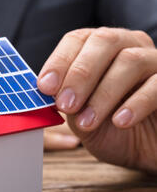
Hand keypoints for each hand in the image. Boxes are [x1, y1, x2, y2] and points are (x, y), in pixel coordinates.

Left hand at [38, 27, 156, 172]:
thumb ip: (65, 100)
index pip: (77, 39)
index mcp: (100, 49)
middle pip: (104, 41)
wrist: (144, 151)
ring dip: (103, 94)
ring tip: (87, 122)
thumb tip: (46, 89)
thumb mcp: (80, 116)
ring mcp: (154, 61)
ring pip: (130, 61)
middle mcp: (128, 46)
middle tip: (65, 105)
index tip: (44, 87)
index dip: (59, 61)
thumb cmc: (110, 129)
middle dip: (80, 74)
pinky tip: (120, 122)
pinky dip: (136, 103)